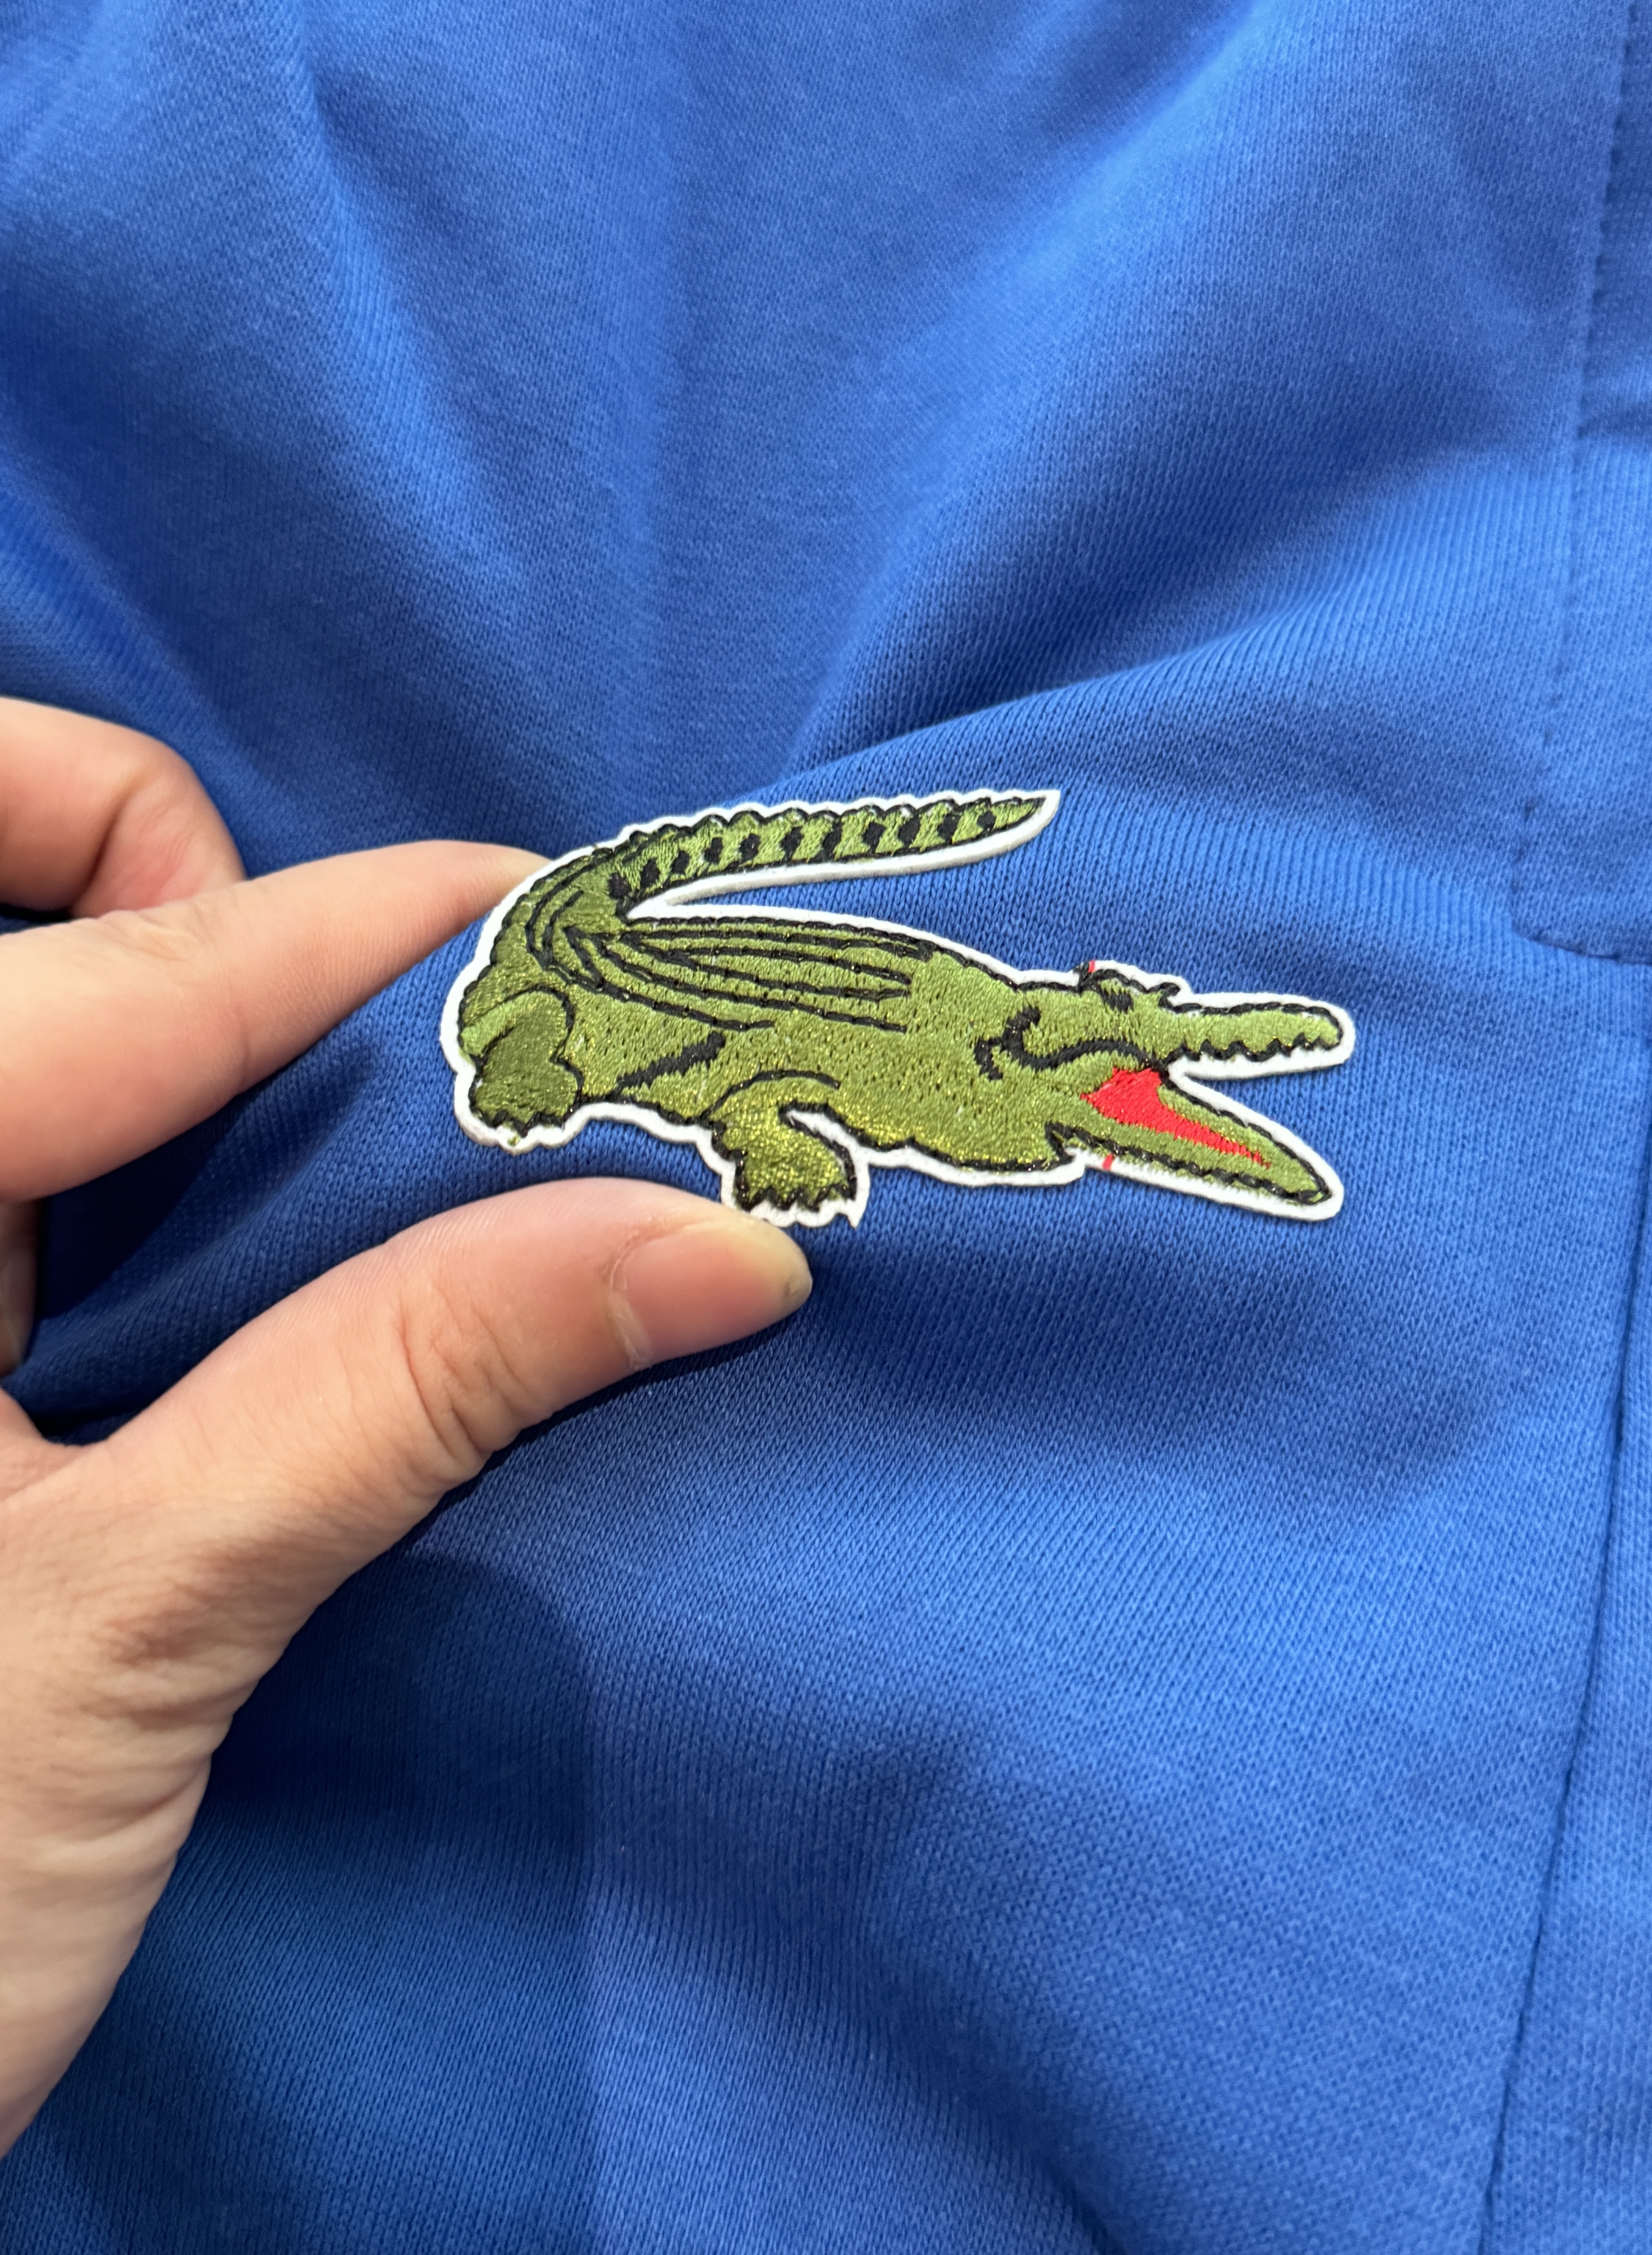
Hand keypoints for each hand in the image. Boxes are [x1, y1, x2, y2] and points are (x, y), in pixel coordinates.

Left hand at [0, 700, 810, 2154]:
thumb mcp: (131, 1631)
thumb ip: (403, 1393)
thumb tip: (711, 1249)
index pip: (127, 976)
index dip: (363, 929)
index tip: (552, 920)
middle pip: (16, 904)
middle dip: (177, 892)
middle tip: (357, 1041)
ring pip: (26, 1025)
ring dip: (186, 1031)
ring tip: (354, 1140)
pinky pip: (25, 1164)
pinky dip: (141, 1149)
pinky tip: (264, 1249)